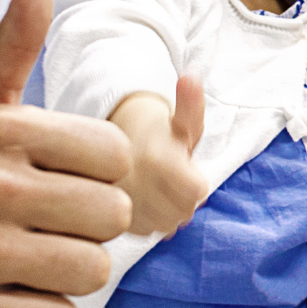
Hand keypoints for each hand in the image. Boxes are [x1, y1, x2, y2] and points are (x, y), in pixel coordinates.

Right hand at [0, 0, 133, 307]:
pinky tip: (6, 293)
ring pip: (92, 270)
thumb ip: (14, 41)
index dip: (97, 174)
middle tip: (40, 224)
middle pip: (113, 216)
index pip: (117, 156)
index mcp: (4, 131)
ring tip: (26, 258)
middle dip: (87, 227)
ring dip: (68, 273)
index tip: (56, 177)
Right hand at [110, 78, 207, 235]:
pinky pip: (145, 232)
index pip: (196, 192)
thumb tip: (190, 75)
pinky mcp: (110, 220)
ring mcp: (120, 205)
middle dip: (182, 197)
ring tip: (157, 187)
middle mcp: (135, 184)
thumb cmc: (159, 133)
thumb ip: (191, 103)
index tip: (183, 166)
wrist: (113, 142)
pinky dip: (149, 219)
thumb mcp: (180, 119)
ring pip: (164, 226)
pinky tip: (144, 199)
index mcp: (156, 159)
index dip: (194, 180)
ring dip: (167, 210)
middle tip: (170, 178)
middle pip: (182, 213)